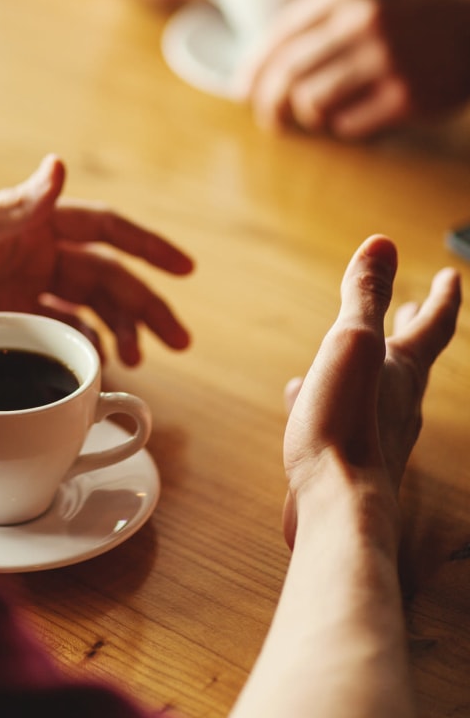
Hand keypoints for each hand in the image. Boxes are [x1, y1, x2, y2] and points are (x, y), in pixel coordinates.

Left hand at [0, 154, 192, 367]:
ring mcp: (29, 293)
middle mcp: (37, 255)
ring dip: (124, 331)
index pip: (105, 228)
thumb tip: (58, 165)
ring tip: (142, 362)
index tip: (185, 269)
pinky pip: (67, 337)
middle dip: (148, 305)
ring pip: (95, 309)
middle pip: (110, 277)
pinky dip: (90, 350)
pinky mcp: (16, 326)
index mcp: (32, 226)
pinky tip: (103, 371)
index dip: (147, 246)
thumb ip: (10, 209)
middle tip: (181, 340)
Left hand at [238, 0, 469, 138]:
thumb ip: (320, 14)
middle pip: (287, 73)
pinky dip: (345, 125)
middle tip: (267, 119)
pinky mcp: (406, 97)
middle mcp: (363, 20)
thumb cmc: (418, 12)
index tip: (241, 90)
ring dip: (309, 115)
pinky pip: (348, 125)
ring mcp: (386, 59)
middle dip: (267, 103)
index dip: (252, 68)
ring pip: (312, 102)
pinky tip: (362, 113)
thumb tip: (261, 62)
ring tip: (321, 113)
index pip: (279, 35)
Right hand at [282, 235, 459, 548]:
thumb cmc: (347, 425)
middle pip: (412, 356)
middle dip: (413, 326)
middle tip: (416, 306)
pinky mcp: (348, 456)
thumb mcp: (353, 344)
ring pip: (377, 385)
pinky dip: (327, 393)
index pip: (434, 325)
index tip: (451, 275)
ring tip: (356, 346)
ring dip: (370, 359)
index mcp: (404, 370)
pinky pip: (340, 412)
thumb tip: (383, 243)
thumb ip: (365, 296)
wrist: (337, 507)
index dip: (443, 296)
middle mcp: (398, 401)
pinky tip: (300, 396)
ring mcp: (376, 432)